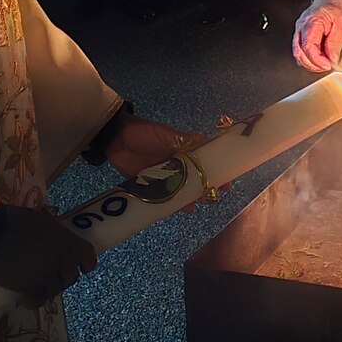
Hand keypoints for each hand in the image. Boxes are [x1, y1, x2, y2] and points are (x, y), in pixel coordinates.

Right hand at [0, 205, 95, 307]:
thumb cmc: (13, 220)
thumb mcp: (41, 219)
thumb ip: (54, 231)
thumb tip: (56, 235)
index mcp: (67, 241)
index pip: (88, 257)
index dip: (86, 264)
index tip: (82, 267)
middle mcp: (62, 260)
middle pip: (71, 277)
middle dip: (64, 277)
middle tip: (51, 274)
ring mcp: (46, 276)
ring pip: (55, 291)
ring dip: (48, 288)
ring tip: (36, 284)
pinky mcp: (29, 289)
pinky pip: (38, 301)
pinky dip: (32, 301)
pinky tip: (24, 297)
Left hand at [105, 114, 220, 212]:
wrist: (115, 139)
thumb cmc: (144, 132)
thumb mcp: (166, 134)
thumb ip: (185, 141)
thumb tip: (207, 143)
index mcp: (184, 151)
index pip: (205, 163)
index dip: (216, 172)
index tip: (226, 183)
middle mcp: (177, 166)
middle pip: (196, 180)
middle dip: (206, 189)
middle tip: (213, 197)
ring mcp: (165, 177)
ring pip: (182, 191)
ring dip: (191, 198)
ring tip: (198, 204)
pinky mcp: (150, 186)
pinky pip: (165, 198)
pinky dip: (173, 205)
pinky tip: (182, 209)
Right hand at [292, 0, 341, 71]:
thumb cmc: (338, 7)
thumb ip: (335, 44)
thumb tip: (332, 61)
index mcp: (312, 22)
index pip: (308, 47)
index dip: (317, 60)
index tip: (328, 65)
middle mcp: (301, 27)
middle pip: (299, 53)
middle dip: (313, 64)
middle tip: (327, 66)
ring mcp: (299, 30)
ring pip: (298, 53)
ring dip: (310, 63)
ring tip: (324, 64)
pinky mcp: (301, 34)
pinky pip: (301, 50)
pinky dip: (309, 58)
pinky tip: (319, 59)